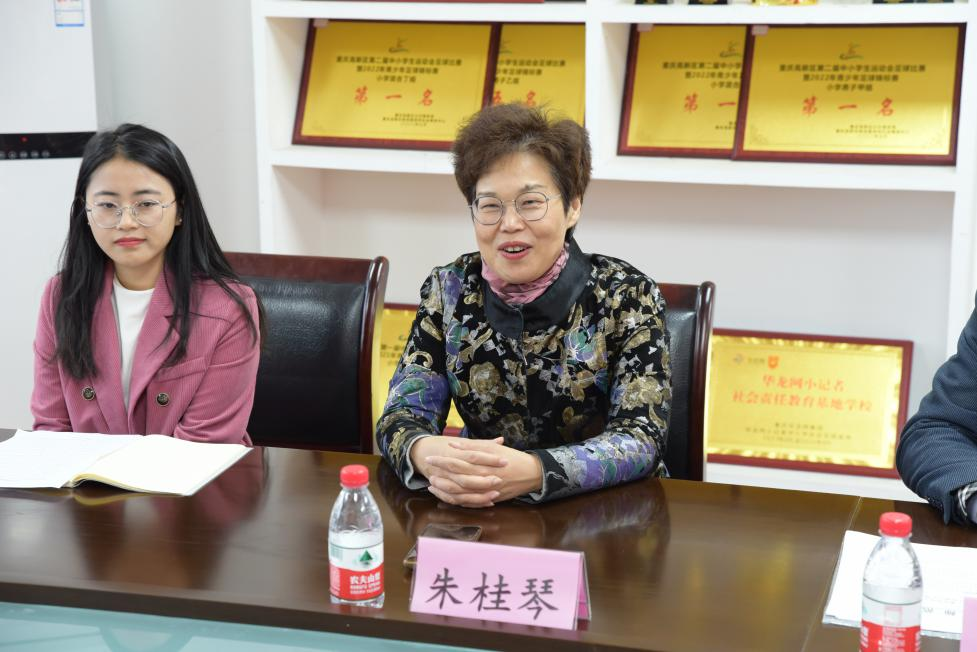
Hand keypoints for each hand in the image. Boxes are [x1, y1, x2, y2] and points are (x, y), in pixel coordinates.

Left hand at [420, 437, 543, 507]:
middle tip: (428, 469)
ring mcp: (486, 492)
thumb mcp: (494, 448)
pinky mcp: (488, 500)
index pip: (458, 462)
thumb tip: (454, 444)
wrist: (531, 474)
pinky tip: (445, 495)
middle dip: (440, 473)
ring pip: (460, 493)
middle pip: (456, 478)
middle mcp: (484, 480)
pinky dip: (455, 499)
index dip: (443, 460)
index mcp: (484, 465)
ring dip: (444, 488)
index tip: (431, 457)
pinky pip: (468, 503)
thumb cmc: (512, 458)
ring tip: (432, 482)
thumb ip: (473, 447)